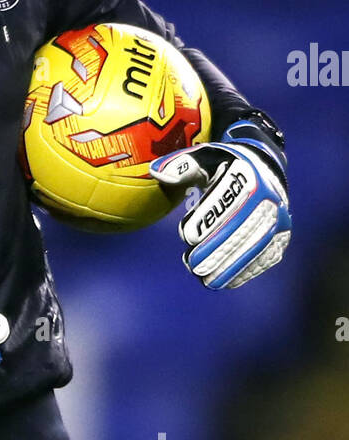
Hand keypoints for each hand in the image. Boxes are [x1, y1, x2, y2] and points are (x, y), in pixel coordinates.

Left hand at [149, 121, 290, 288]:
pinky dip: (247, 271)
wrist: (263, 168)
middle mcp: (268, 196)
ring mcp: (278, 217)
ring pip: (256, 246)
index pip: (227, 199)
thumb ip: (181, 164)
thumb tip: (158, 172)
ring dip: (231, 266)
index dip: (207, 219)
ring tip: (207, 279)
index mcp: (248, 174)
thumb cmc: (225, 165)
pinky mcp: (282, 235)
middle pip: (243, 227)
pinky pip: (267, 256)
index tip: (187, 236)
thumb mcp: (204, 157)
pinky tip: (227, 282)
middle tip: (194, 266)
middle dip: (218, 250)